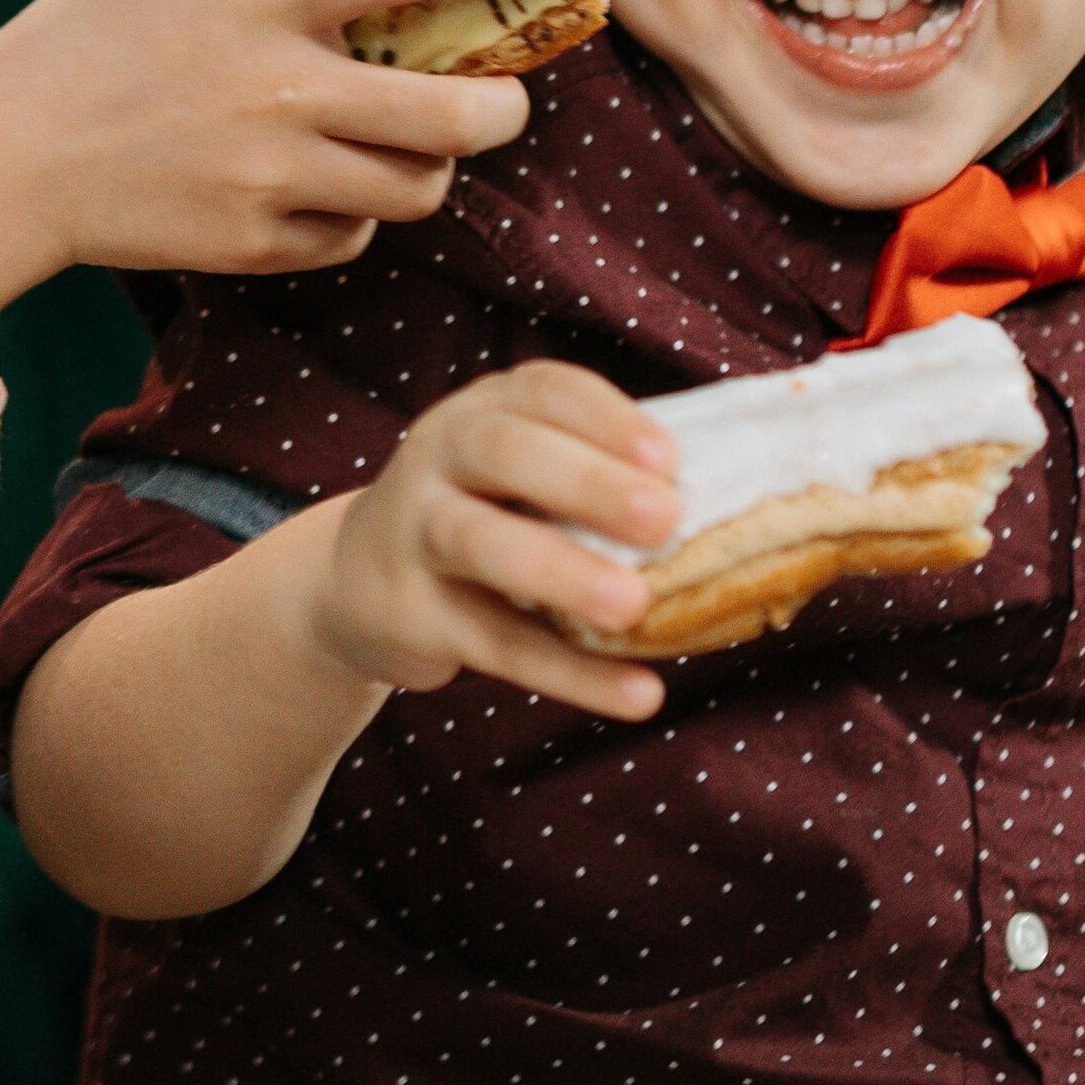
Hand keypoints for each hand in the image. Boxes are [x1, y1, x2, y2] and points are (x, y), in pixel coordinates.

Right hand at [0, 0, 544, 336]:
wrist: (1, 163)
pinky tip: (329, 187)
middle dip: (501, 108)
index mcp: (258, 3)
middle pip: (448, 112)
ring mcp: (269, 176)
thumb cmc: (79, 44)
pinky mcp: (253, 245)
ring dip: (433, 166)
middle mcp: (277, 91)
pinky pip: (352, 236)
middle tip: (501, 100)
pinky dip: (358, 215)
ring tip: (414, 144)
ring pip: (415, 187)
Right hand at [308, 361, 679, 722]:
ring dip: (562, 572)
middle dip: (586, 481)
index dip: (607, 418)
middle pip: (504, 452)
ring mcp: (414, 533)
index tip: (670, 458)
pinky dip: (571, 673)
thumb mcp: (517, 479)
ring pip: (482, 543)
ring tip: (634, 607)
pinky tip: (638, 692)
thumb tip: (733, 518)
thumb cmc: (479, 517)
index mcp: (482, 411)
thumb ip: (596, 482)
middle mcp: (438, 456)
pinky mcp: (410, 614)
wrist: (351, 583)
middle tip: (663, 517)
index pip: (543, 392)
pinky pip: (495, 643)